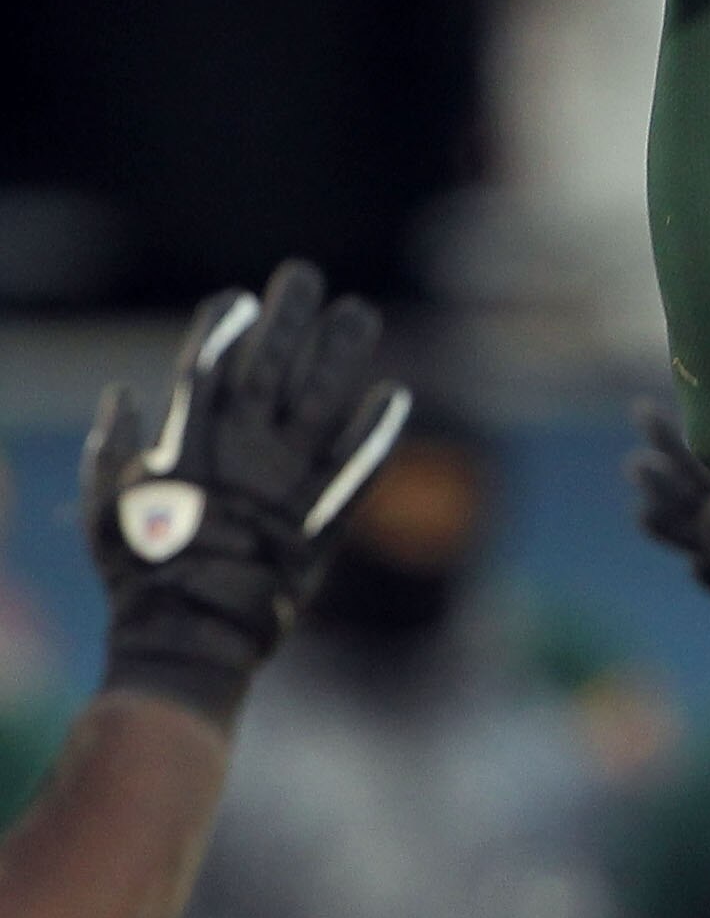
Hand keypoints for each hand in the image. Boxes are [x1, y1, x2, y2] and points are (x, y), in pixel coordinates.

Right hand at [80, 262, 409, 724]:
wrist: (190, 641)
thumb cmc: (140, 576)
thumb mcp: (105, 509)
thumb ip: (113, 448)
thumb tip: (123, 394)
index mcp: (187, 448)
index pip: (206, 368)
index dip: (224, 328)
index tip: (240, 298)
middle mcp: (242, 456)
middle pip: (270, 369)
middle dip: (288, 318)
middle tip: (305, 276)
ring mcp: (286, 484)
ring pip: (322, 403)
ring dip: (341, 355)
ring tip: (358, 314)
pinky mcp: (323, 518)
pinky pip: (360, 466)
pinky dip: (379, 431)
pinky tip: (396, 395)